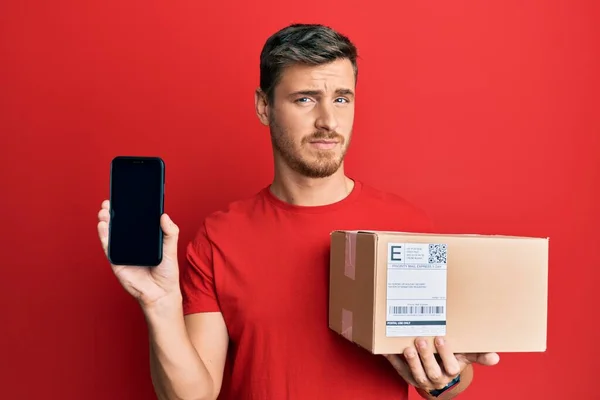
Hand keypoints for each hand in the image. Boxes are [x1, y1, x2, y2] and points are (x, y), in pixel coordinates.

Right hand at [97, 200, 181, 308]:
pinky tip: (102, 224)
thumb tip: (164, 215)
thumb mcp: (171, 249)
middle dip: (114, 211)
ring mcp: (123, 251)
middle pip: (121, 224)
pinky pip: (108, 246)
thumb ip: (170, 232)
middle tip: (111, 201)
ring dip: (106, 220)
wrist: (160, 293)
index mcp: (145, 238)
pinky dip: (104, 235)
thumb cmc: (167, 272)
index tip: (125, 196)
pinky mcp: (116, 260)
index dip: (130, 208)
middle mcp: (132, 242)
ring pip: (112, 232)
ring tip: (105, 210)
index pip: (136, 220)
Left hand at [384, 336, 498, 393]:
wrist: (436, 373)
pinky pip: (398, 369)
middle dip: (426, 356)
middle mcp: (437, 379)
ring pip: (416, 374)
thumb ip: (478, 354)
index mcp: (452, 372)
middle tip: (421, 340)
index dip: (446, 354)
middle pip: (432, 371)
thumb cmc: (450, 359)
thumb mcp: (464, 355)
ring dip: (412, 361)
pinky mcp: (406, 375)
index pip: (452, 367)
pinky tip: (387, 349)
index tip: (440, 338)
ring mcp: (420, 378)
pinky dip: (393, 359)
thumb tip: (495, 357)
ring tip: (407, 347)